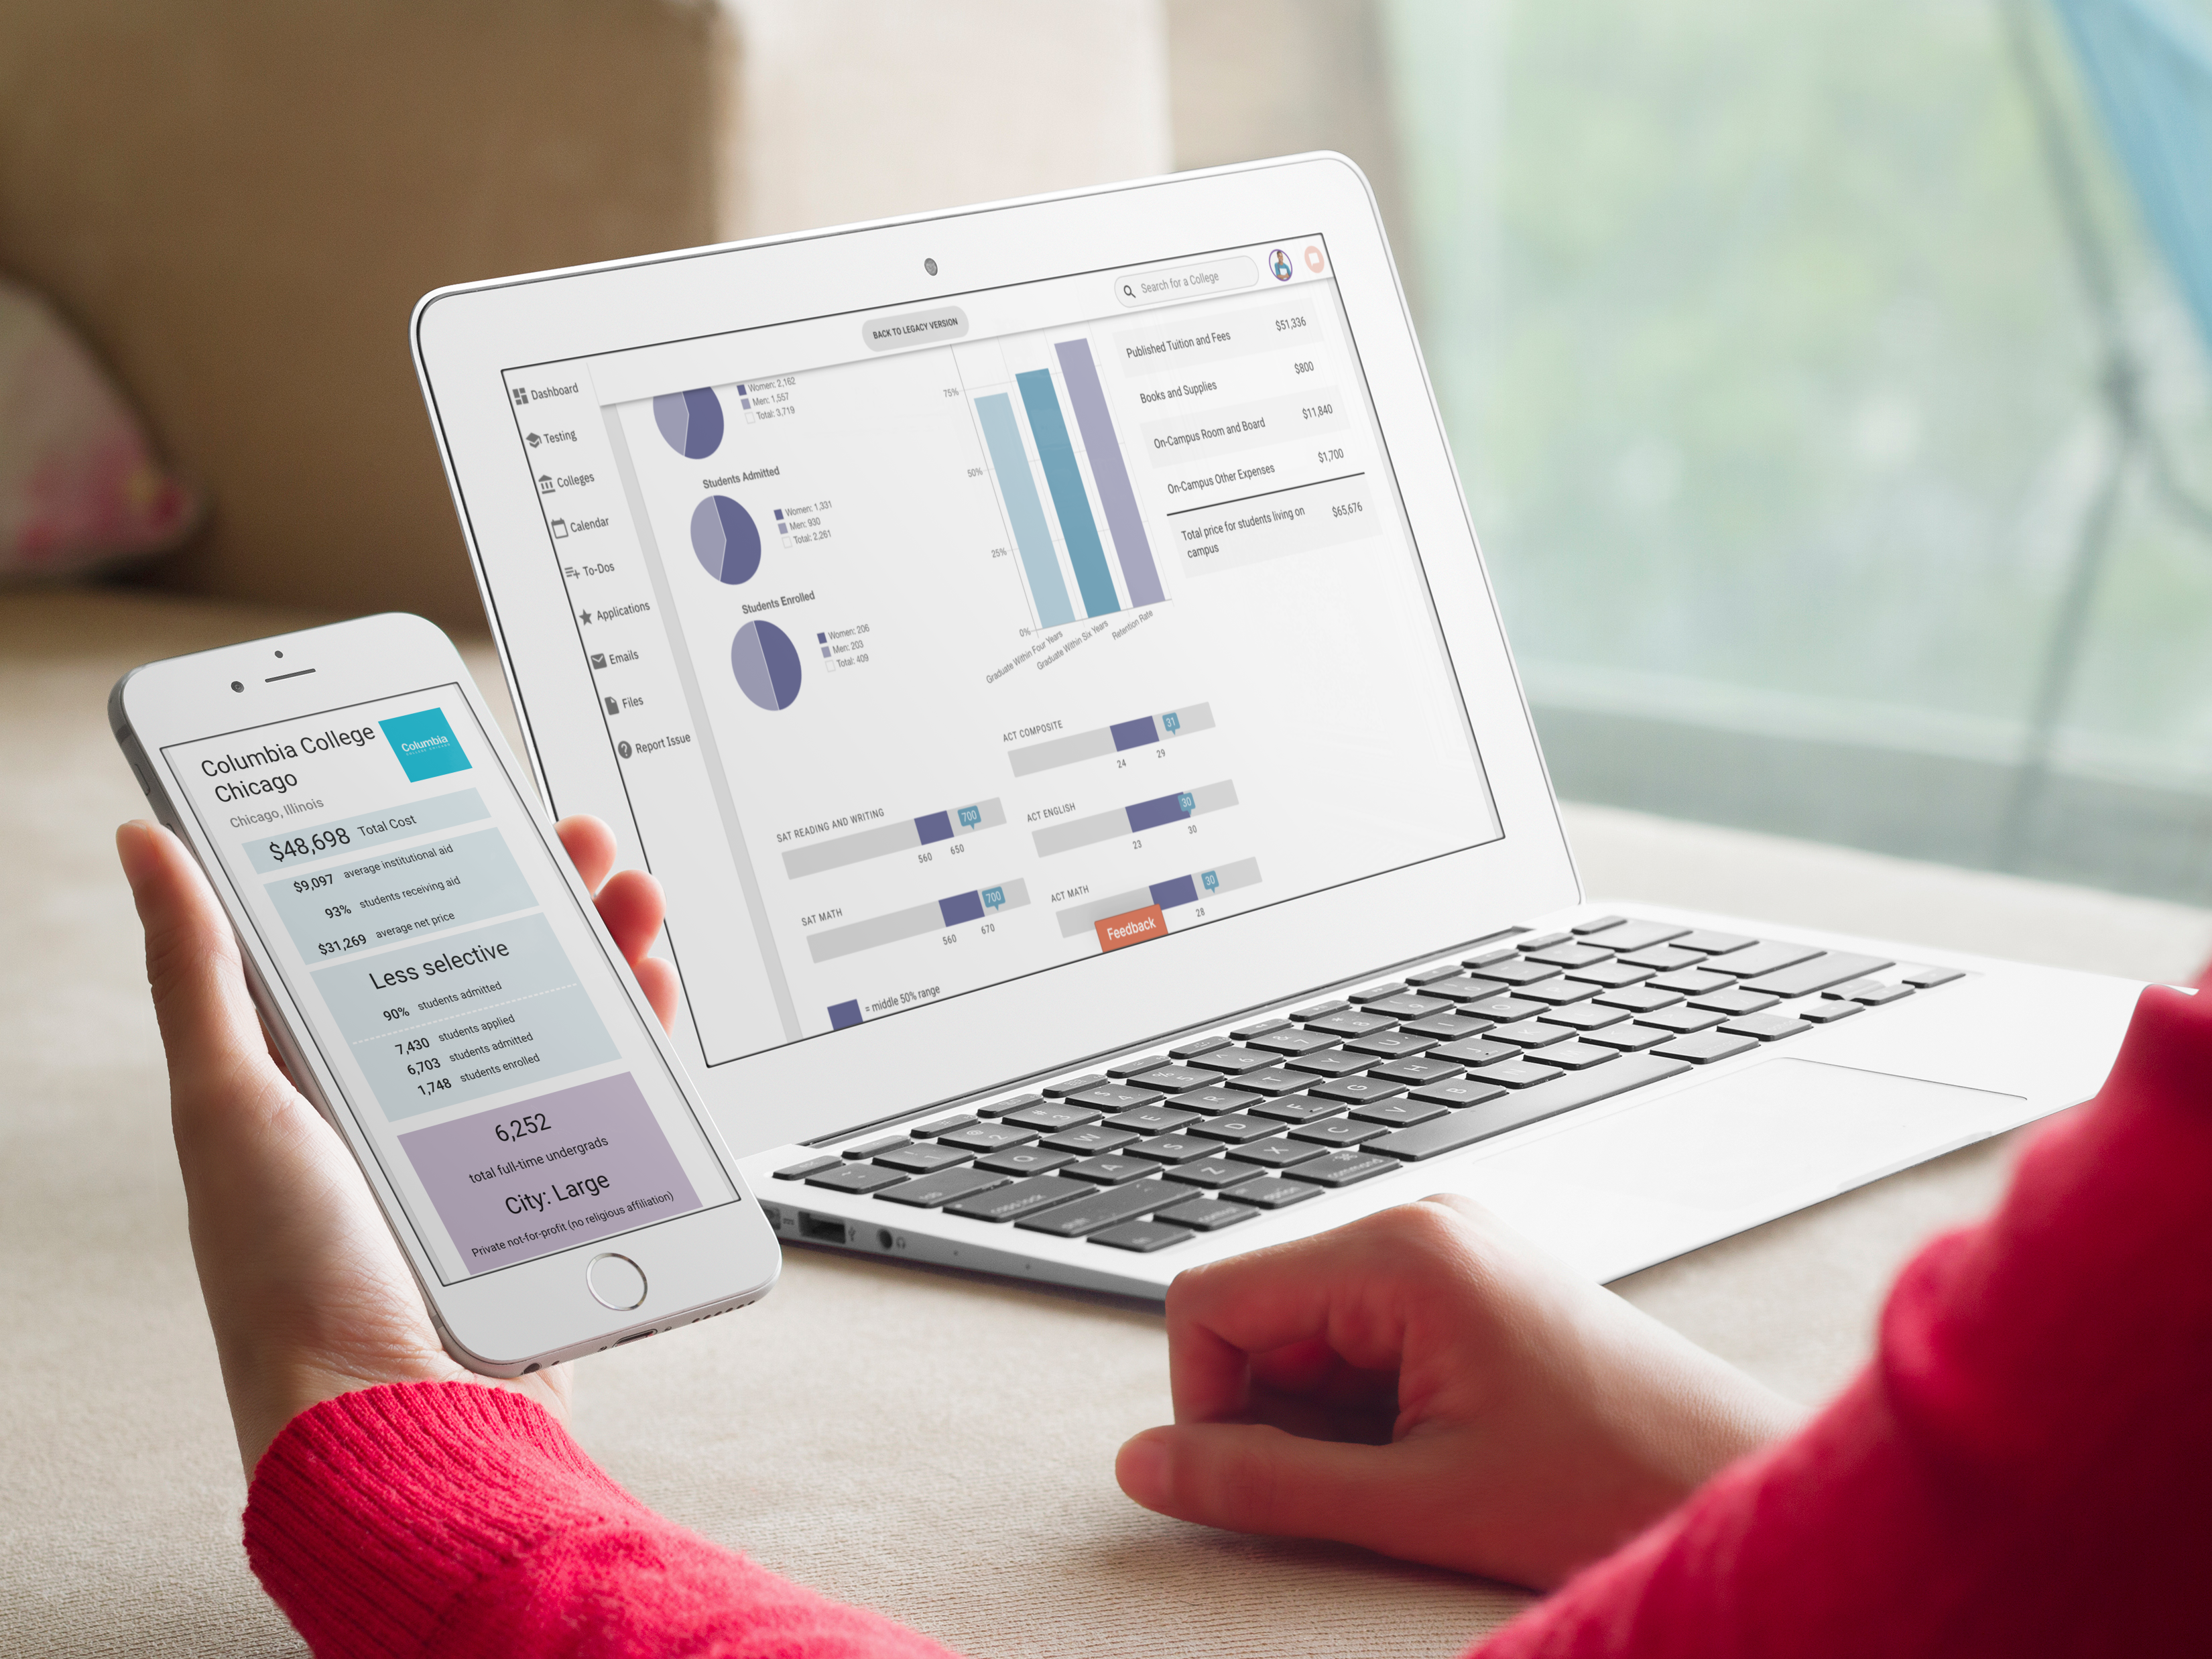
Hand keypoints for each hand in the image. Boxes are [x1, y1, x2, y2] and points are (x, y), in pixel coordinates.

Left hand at [117, 814, 677, 1477]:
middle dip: (538, 888)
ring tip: (629, 890)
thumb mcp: (229, 1100)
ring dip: (603, 943)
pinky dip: (644, 1032)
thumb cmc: (291, 1279)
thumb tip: (142, 844)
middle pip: (488, 964)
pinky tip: (652, 986)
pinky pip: (617, 1094)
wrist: (398, 1419)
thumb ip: (196, 971)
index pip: (382, 936)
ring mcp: (492, 1146)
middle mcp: (409, 1103)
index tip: (464, 795)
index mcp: (320, 1074)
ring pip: (564, 1016)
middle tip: (571, 832)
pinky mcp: (561, 1191)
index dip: (427, 860)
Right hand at [1114, 1194, 1804, 1588]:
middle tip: (1373, 1485)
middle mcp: (1418, 1226)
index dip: (1203, 1404)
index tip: (1255, 1481)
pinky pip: (1364, 1341)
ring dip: (1333, 1422)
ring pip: (1308, 1338)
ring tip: (1429, 1471)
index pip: (1208, 1300)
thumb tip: (1146, 1469)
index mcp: (1400, 1249)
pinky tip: (1445, 1452)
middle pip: (1257, 1317)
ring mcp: (1448, 1252)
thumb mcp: (1414, 1501)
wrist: (1742, 1482)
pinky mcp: (1470, 1286)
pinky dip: (1375, 1412)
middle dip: (1281, 1416)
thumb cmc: (1612, 1481)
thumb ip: (1262, 1485)